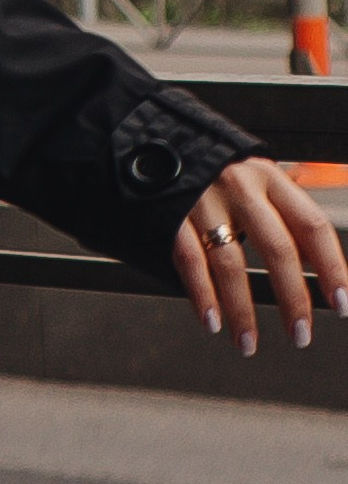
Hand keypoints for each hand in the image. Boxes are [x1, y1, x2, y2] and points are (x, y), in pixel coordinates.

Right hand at [172, 156, 347, 357]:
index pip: (311, 227)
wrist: (154, 141)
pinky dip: (202, 296)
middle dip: (293, 298)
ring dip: (242, 311)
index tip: (341, 304)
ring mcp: (203, 200)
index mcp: (269, 178)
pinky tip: (212, 321)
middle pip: (277, 248)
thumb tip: (317, 258)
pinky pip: (190, 261)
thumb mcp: (257, 178)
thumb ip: (285, 212)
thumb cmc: (214, 168)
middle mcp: (240, 186)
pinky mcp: (171, 214)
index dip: (332, 268)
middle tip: (300, 333)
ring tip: (248, 342)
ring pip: (230, 263)